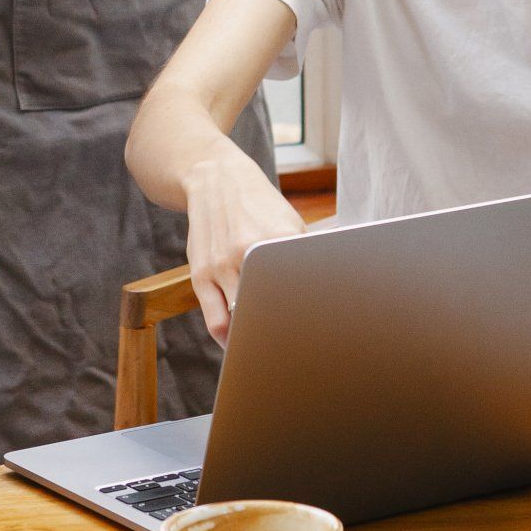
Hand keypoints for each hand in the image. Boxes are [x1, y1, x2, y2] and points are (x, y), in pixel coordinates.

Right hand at [184, 144, 306, 344]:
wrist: (215, 179)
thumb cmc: (260, 206)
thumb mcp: (290, 222)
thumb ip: (306, 255)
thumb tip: (330, 289)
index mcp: (279, 240)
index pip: (299, 292)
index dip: (307, 319)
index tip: (316, 335)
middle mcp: (248, 253)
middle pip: (268, 311)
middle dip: (280, 333)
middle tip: (294, 349)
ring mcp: (221, 265)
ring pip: (239, 322)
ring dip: (253, 339)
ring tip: (266, 350)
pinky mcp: (200, 274)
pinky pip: (215, 320)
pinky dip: (228, 338)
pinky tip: (238, 343)